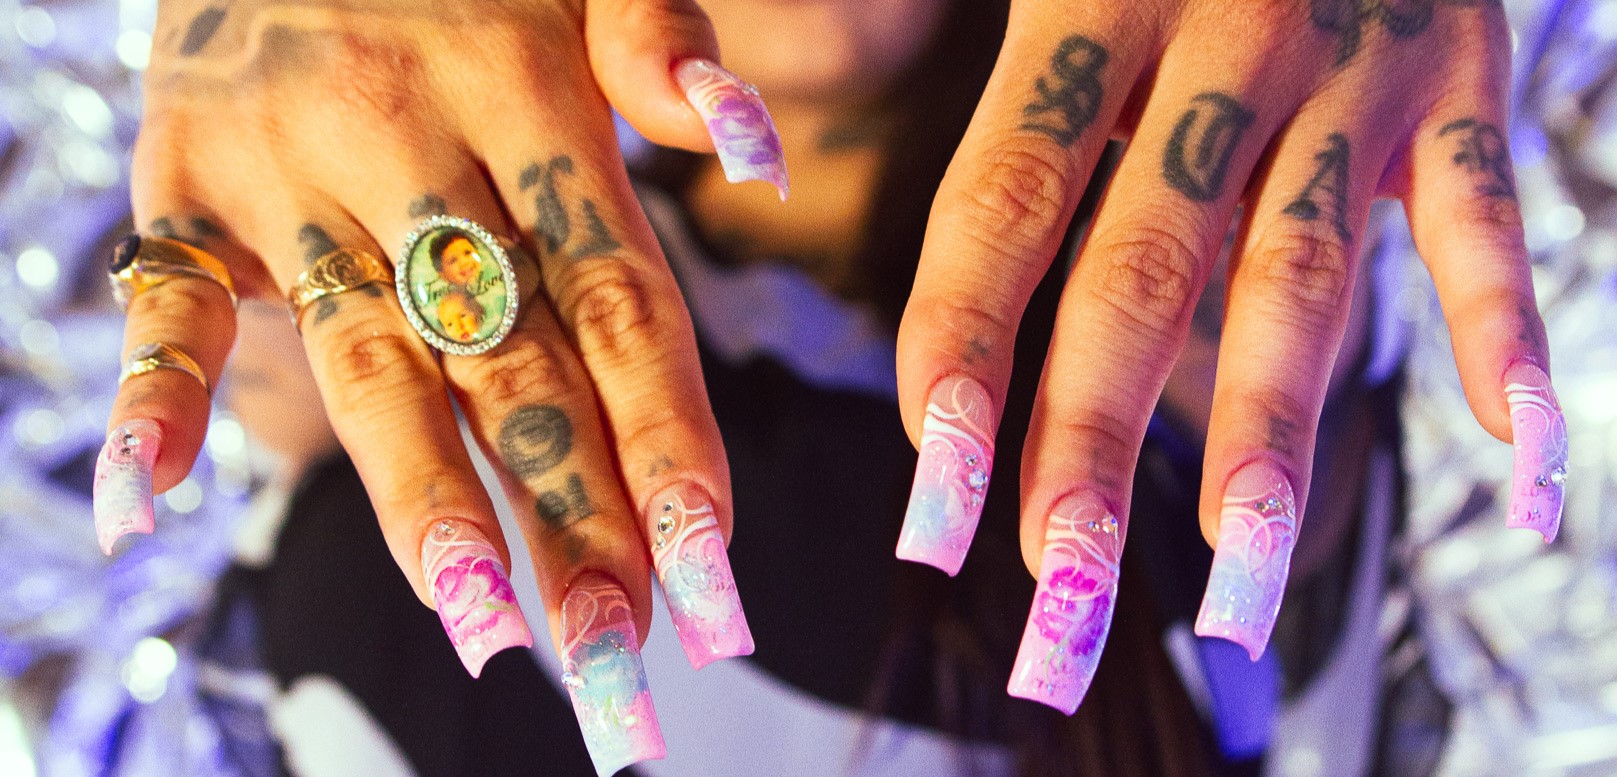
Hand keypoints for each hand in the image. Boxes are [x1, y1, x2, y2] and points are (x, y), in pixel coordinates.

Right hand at [100, 0, 783, 766]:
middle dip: (574, 511)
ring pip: (370, 356)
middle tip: (625, 650)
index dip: (668, 438)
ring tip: (488, 627)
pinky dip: (154, 394)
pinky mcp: (180, 181)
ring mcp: (286, 168)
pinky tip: (147, 499)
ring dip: (424, 497)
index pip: (617, 298)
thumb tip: (747, 148)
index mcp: (523, 89)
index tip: (716, 564)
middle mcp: (407, 140)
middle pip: (509, 358)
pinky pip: (167, 299)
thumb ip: (659, 39)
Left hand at [892, 0, 1563, 712]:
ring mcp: (1351, 65)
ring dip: (1268, 442)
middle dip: (1090, 445)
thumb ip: (997, 91)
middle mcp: (1217, 40)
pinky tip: (1519, 467)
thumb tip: (867, 237)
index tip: (932, 492)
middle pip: (1141, 274)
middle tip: (1057, 594)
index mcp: (1083, 5)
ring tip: (1232, 589)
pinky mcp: (1459, 77)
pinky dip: (1503, 342)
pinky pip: (1485, 223)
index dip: (960, 351)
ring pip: (1300, 280)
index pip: (1003, 203)